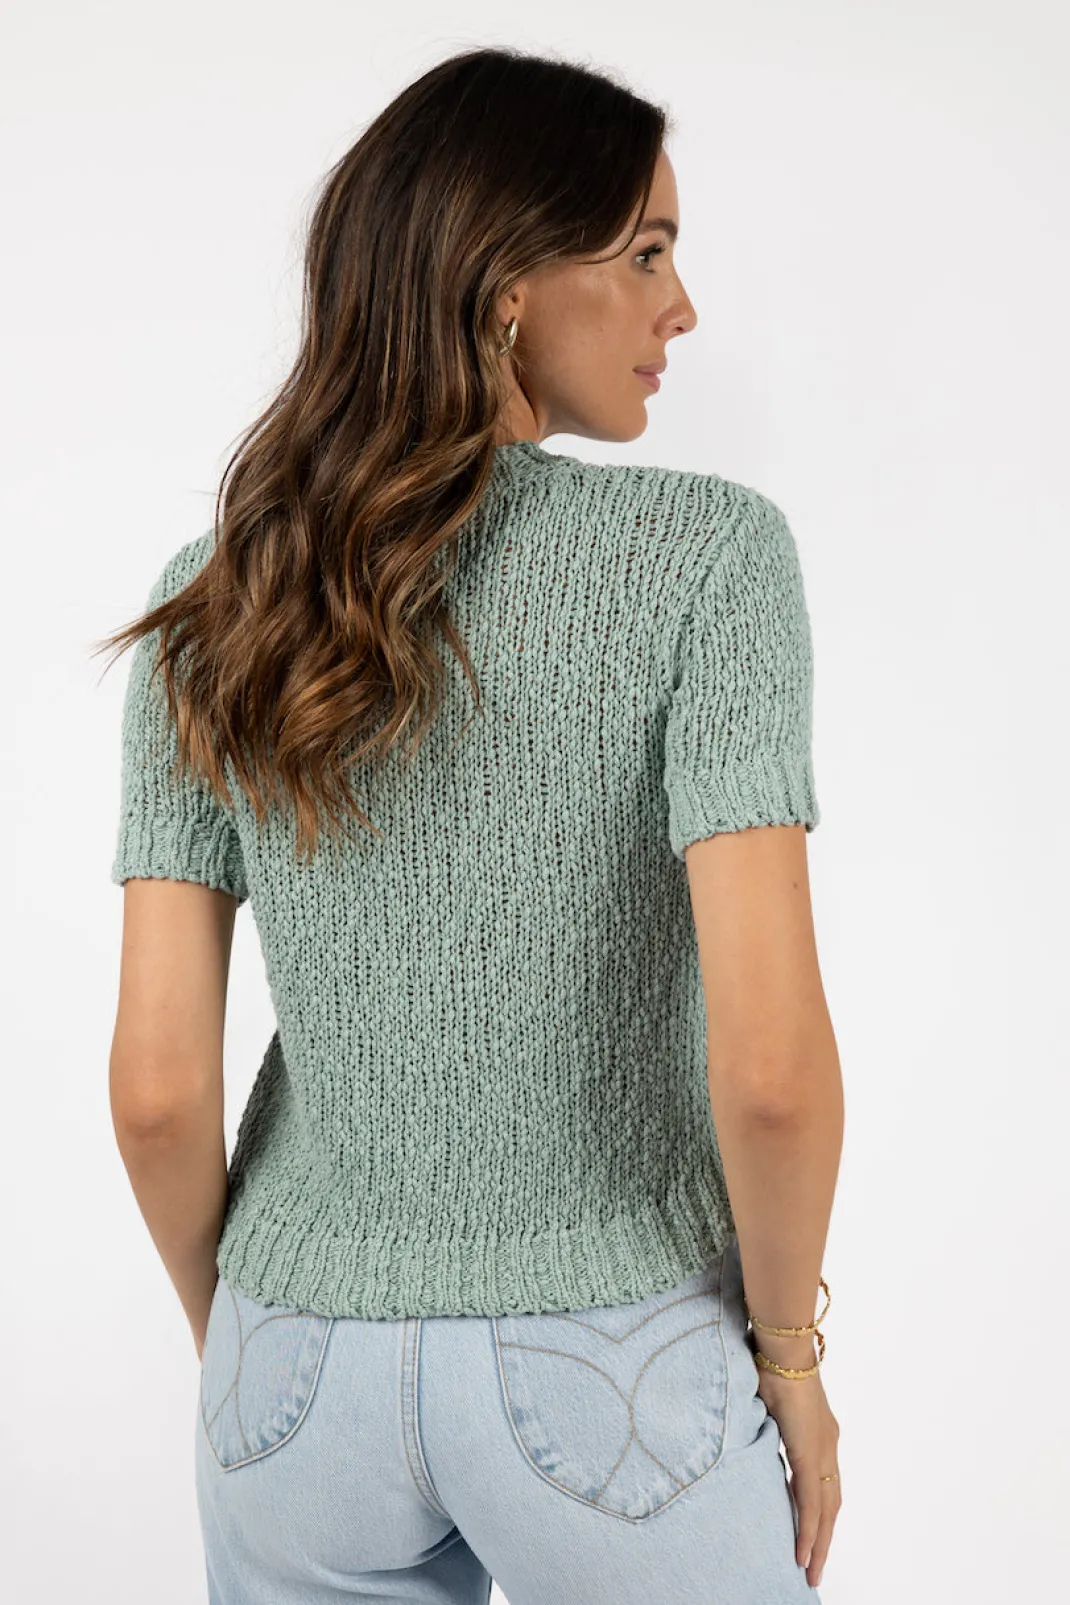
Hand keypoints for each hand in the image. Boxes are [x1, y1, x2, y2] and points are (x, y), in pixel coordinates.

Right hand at [755, 1358, 841, 1589]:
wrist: (782, 1348)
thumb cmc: (771, 1363)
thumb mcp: (769, 1403)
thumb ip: (768, 1424)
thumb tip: (752, 1434)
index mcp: (819, 1433)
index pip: (824, 1484)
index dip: (820, 1514)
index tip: (813, 1539)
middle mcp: (828, 1446)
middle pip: (831, 1505)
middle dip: (823, 1539)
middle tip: (813, 1569)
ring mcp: (823, 1450)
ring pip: (826, 1510)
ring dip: (818, 1543)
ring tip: (809, 1570)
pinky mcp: (811, 1454)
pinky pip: (812, 1502)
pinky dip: (809, 1530)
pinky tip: (803, 1552)